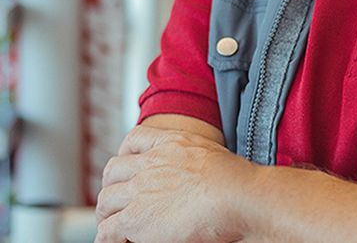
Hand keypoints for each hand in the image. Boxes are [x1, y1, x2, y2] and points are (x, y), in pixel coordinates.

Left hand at [95, 125, 258, 242]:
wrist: (236, 197)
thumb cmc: (234, 181)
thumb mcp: (211, 153)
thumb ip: (192, 159)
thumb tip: (194, 175)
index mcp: (171, 143)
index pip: (134, 139)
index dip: (125, 154)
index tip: (127, 166)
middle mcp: (151, 163)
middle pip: (113, 170)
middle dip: (111, 185)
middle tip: (116, 200)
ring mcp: (140, 190)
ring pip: (106, 200)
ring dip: (107, 213)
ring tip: (112, 225)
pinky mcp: (135, 219)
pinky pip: (107, 230)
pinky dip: (106, 238)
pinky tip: (114, 242)